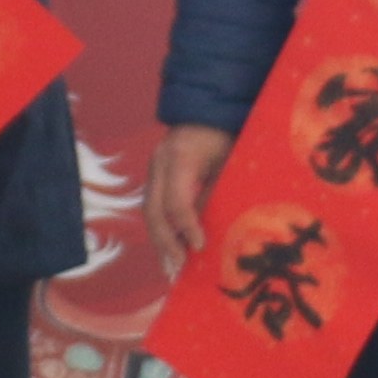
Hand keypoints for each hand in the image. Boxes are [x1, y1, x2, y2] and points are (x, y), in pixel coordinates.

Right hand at [145, 122, 231, 277]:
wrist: (208, 109)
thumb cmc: (226, 135)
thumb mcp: (229, 162)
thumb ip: (218, 193)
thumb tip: (216, 233)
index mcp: (180, 157)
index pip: (175, 200)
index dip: (186, 226)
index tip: (200, 247)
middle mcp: (159, 163)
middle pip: (153, 210)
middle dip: (165, 242)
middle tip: (178, 268)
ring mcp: (154, 169)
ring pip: (149, 211)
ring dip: (159, 241)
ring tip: (171, 269)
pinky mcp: (155, 176)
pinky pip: (153, 207)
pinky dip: (161, 230)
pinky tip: (170, 251)